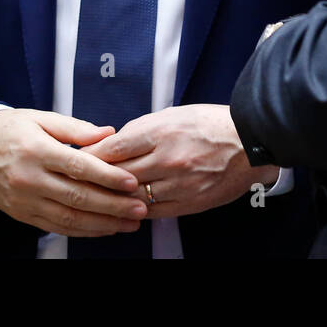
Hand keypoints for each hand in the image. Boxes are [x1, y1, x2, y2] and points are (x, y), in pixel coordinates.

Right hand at [0, 108, 147, 236]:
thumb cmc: (11, 129)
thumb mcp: (41, 117)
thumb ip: (75, 128)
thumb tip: (108, 133)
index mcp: (37, 150)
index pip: (78, 167)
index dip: (107, 177)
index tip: (131, 182)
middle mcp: (30, 179)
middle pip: (78, 197)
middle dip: (113, 205)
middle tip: (139, 208)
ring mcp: (25, 201)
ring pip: (69, 218)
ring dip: (103, 223)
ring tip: (129, 223)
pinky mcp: (23, 215)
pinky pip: (57, 227)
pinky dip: (83, 230)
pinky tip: (104, 228)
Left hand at [81, 104, 278, 218]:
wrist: (249, 141)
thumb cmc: (210, 123)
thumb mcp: (171, 114)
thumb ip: (141, 130)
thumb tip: (115, 142)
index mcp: (160, 132)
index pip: (114, 148)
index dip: (91, 156)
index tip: (78, 158)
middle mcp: (167, 159)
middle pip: (119, 175)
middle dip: (96, 179)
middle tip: (79, 181)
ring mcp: (178, 184)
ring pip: (133, 197)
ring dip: (114, 198)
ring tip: (98, 198)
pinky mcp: (189, 203)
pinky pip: (154, 211)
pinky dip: (137, 210)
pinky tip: (127, 208)